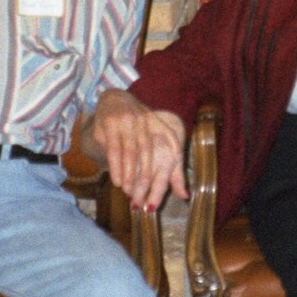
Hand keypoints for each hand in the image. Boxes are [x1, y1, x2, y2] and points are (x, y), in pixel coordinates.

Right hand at [87, 90, 186, 210]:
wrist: (114, 98)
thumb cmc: (139, 125)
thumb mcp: (158, 138)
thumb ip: (173, 165)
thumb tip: (185, 195)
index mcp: (159, 124)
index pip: (173, 147)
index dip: (172, 170)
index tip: (171, 191)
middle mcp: (145, 121)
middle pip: (148, 154)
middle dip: (145, 178)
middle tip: (141, 198)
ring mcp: (127, 121)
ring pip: (130, 153)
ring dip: (129, 175)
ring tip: (128, 191)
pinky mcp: (111, 124)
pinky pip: (114, 150)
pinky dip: (116, 168)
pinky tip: (116, 181)